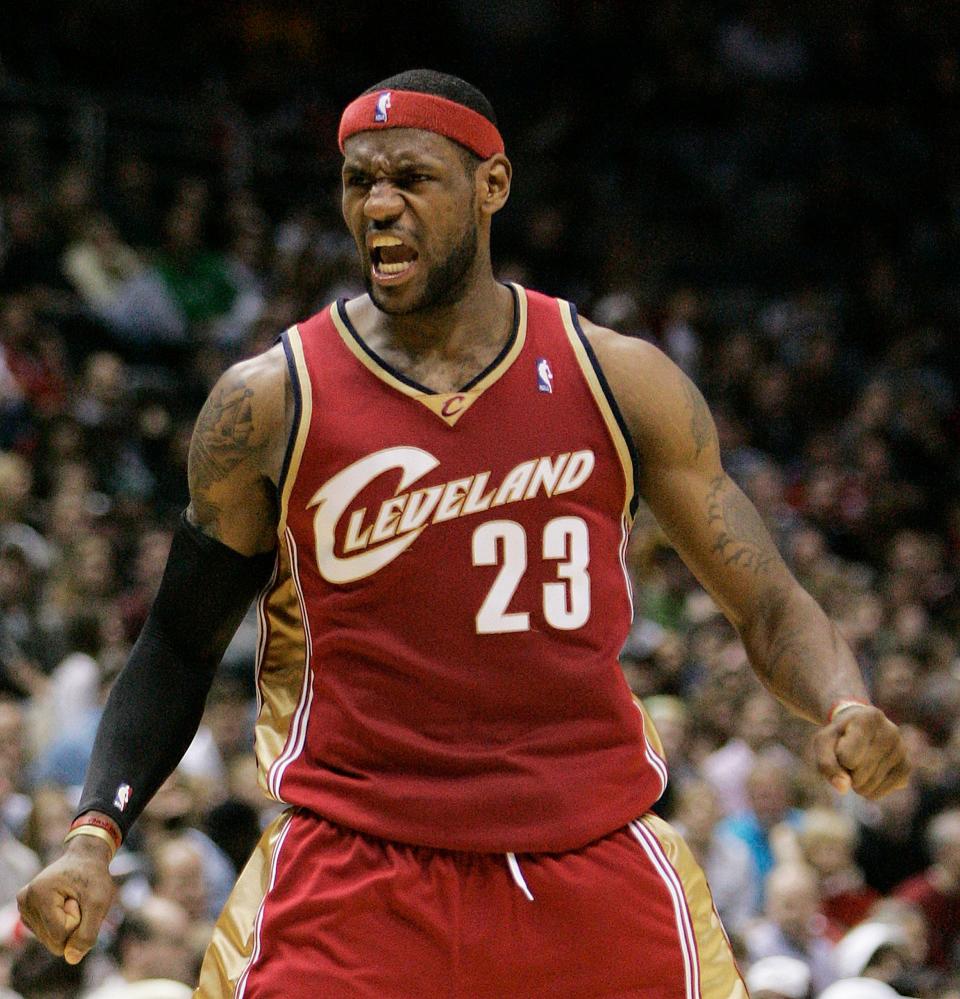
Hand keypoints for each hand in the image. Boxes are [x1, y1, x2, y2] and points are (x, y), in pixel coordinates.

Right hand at [16, 834, 115, 963]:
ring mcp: (23, 907)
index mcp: (39, 894)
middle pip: (53, 940)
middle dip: (73, 924)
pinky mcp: (27, 912)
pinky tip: (64, 905)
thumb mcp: (100, 902)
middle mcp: (25, 901)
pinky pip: (47, 934)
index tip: (81, 897)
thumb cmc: (94, 876)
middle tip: (78, 900)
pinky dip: (60, 924)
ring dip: (68, 924)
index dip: (79, 921)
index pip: (60, 934)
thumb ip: (88, 933)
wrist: (86, 858)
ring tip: (72, 900)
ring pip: (50, 939)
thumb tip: (72, 959)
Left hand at [813, 705, 909, 798]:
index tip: (841, 744)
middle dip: (847, 772)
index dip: (838, 757)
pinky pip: (885, 790)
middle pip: (860, 772)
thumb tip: (844, 788)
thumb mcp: (824, 742)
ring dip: (857, 783)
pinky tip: (868, 776)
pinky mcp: (907, 766)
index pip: (848, 757)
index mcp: (869, 718)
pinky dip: (870, 790)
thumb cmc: (839, 735)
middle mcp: (891, 731)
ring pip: (871, 784)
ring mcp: (902, 749)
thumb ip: (826, 763)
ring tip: (858, 764)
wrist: (859, 728)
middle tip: (848, 757)